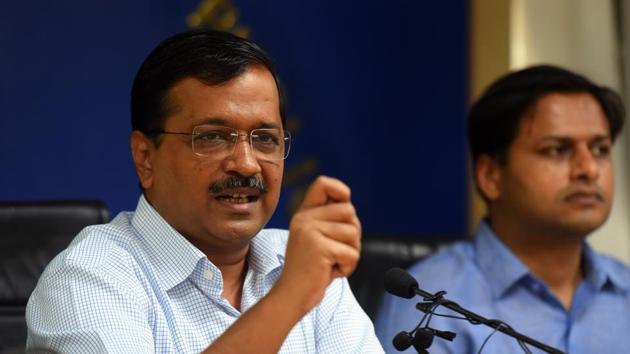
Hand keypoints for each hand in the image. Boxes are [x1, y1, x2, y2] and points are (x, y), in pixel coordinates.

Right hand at [274, 176, 361, 314]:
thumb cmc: (310, 269)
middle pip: (349, 211)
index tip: (344, 204)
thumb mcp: (315, 238)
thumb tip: (349, 203)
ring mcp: (310, 232)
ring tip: (332, 263)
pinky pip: (352, 253)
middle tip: (337, 250)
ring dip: (350, 253)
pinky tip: (330, 272)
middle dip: (353, 234)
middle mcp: (304, 219)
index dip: (341, 190)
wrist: (291, 295)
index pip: (323, 183)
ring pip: (353, 233)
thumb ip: (329, 221)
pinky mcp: (319, 248)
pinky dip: (348, 268)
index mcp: (303, 214)